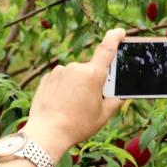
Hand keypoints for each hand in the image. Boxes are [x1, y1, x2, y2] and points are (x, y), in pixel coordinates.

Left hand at [23, 29, 126, 160]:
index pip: (107, 49)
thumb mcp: (103, 116)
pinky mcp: (46, 78)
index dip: (115, 38)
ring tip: (72, 107)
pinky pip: (60, 80)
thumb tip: (119, 94)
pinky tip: (61, 105)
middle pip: (90, 70)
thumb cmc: (78, 126)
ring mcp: (59, 72)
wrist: (47, 133)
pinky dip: (63, 89)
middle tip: (88, 103)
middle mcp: (76, 67)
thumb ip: (115, 101)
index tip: (120, 32)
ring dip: (76, 86)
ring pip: (74, 76)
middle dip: (92, 82)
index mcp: (93, 74)